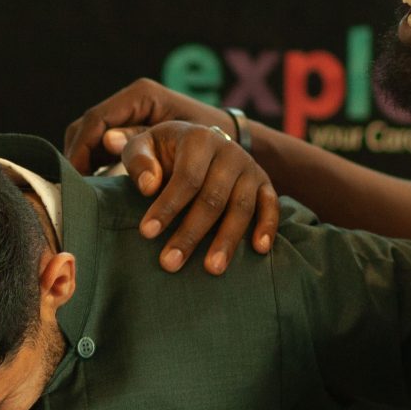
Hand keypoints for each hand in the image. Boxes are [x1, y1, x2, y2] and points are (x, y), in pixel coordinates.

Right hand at [63, 77, 234, 173]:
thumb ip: (148, 148)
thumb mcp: (182, 147)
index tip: (77, 178)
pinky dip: (93, 162)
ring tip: (81, 188)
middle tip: (75, 187)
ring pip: (89, 135)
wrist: (233, 142)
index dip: (81, 150)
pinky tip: (93, 182)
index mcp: (141, 96)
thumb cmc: (213, 144)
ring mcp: (129, 114)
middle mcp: (132, 100)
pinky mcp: (130, 129)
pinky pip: (99, 143)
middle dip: (78, 156)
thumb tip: (108, 141)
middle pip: (86, 127)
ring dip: (83, 161)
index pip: (95, 121)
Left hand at [108, 119, 280, 272]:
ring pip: (242, 207)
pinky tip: (259, 250)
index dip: (167, 206)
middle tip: (170, 263)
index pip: (186, 178)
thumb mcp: (143, 146)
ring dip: (227, 240)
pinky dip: (268, 226)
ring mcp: (249, 167)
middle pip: (213, 198)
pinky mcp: (264, 182)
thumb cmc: (161, 152)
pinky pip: (271, 205)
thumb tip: (149, 187)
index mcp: (198, 139)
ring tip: (212, 269)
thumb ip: (139, 161)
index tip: (146, 233)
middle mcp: (228, 152)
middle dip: (191, 233)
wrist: (195, 142)